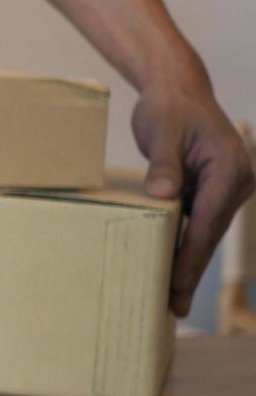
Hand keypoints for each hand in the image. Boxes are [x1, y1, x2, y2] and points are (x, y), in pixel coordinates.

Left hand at [133, 65, 254, 316]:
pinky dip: (183, 244)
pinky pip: (198, 223)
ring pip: (205, 233)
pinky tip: (168, 266)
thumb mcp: (161, 132)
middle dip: (190, 271)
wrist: (176, 88)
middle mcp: (235, 182)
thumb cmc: (168, 107)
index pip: (207, 222)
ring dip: (187, 262)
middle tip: (173, 307)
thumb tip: (162, 197)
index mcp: (229, 169)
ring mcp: (225, 187)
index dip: (189, 257)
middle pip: (209, 235)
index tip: (176, 284)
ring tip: (170, 298)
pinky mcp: (211, 190)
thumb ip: (163, 165)